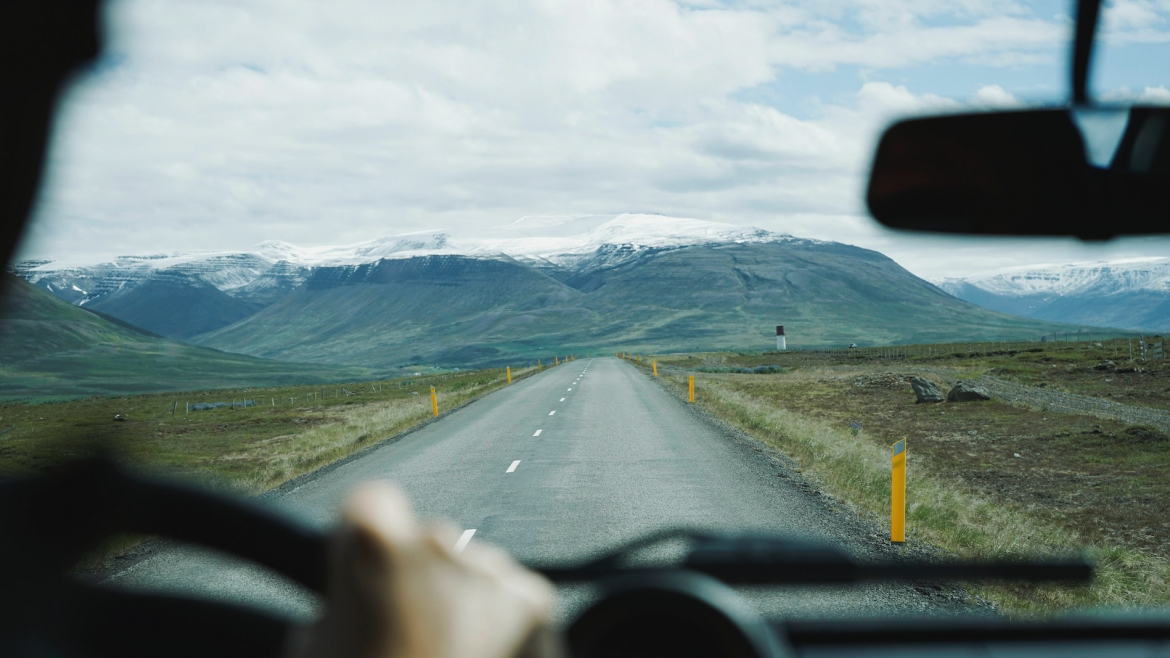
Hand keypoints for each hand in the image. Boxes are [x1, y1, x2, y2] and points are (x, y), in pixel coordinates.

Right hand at [287, 482, 559, 657]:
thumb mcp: (314, 653)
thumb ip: (332, 620)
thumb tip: (343, 614)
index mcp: (371, 546)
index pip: (369, 505)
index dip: (363, 539)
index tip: (363, 569)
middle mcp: (438, 544)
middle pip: (429, 541)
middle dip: (421, 577)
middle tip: (409, 638)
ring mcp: (492, 572)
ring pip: (475, 572)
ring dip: (465, 603)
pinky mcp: (537, 605)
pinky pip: (515, 600)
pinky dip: (505, 628)